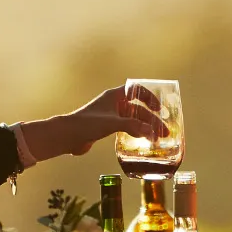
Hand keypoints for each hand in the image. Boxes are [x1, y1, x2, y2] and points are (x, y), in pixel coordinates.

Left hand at [21, 85, 169, 161]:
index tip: (160, 108)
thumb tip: (152, 133)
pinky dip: (136, 133)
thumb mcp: (113, 123)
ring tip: (157, 138)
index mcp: (115, 96)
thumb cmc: (87, 123)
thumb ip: (133, 126)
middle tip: (164, 131)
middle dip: (152, 119)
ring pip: (133, 120)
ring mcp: (110, 116)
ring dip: (145, 127)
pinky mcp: (107, 128)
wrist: (67, 136)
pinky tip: (142, 141)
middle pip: (138, 108)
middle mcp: (114, 104)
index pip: (137, 90)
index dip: (150, 97)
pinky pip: (126, 128)